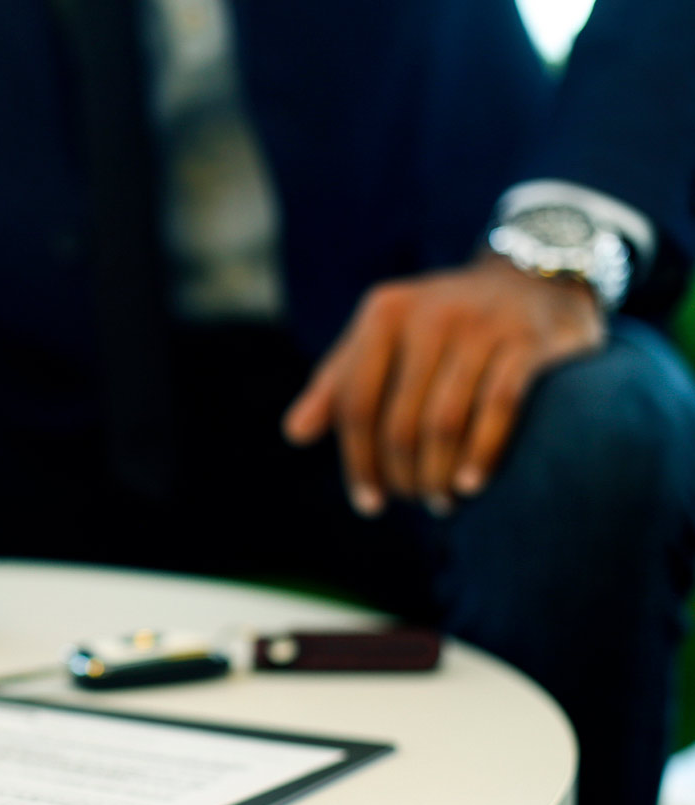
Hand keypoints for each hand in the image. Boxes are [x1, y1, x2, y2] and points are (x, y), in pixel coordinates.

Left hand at [283, 255, 605, 515]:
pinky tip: (470, 486)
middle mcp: (430, 314)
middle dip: (402, 474)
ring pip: (444, 421)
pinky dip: (481, 454)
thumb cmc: (440, 326)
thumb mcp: (382, 340)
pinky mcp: (527, 341)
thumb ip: (338, 384)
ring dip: (438, 474)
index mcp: (384, 314)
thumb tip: (294, 434)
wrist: (531, 281)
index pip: (356, 403)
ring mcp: (482, 325)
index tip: (367, 503)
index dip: (357, 461)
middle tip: (412, 501)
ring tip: (439, 502)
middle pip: (399, 420)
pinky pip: (498, 408)